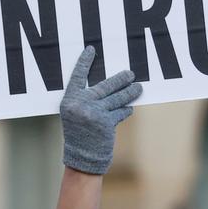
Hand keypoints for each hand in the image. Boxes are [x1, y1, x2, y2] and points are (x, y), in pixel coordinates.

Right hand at [60, 47, 142, 174]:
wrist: (82, 157)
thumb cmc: (79, 135)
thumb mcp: (75, 115)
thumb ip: (86, 100)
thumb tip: (107, 87)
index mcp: (69, 100)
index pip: (77, 76)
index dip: (84, 63)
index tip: (91, 50)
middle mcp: (81, 104)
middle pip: (105, 86)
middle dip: (121, 79)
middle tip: (130, 74)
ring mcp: (94, 112)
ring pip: (117, 97)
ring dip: (130, 92)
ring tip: (138, 87)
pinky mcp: (106, 122)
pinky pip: (120, 112)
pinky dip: (125, 110)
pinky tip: (129, 108)